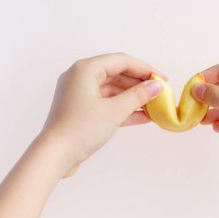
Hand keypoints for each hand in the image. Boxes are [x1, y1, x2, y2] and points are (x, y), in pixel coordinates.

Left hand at [41, 53, 163, 176]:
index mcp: (86, 69)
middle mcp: (82, 77)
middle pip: (118, 74)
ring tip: (154, 107)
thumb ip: (138, 95)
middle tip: (160, 94)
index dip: (145, 69)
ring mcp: (81, 94)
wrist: (55, 156)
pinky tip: (143, 117)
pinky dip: (124, 108)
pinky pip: (107, 103)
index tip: (163, 79)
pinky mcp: (82, 109)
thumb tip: (157, 86)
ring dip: (134, 98)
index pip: (122, 61)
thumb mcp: (114, 111)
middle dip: (140, 85)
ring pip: (114, 90)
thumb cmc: (82, 129)